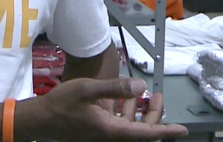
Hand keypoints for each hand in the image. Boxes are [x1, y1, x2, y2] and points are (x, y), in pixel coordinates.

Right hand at [32, 78, 187, 140]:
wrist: (39, 120)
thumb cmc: (61, 104)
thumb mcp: (87, 89)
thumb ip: (114, 88)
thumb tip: (141, 86)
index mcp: (111, 131)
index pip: (146, 133)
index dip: (166, 131)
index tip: (183, 129)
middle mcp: (110, 136)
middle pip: (141, 131)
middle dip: (155, 115)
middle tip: (159, 97)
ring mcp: (103, 135)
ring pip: (130, 127)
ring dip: (139, 112)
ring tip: (144, 94)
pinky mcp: (96, 131)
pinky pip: (118, 124)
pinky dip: (124, 112)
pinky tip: (120, 97)